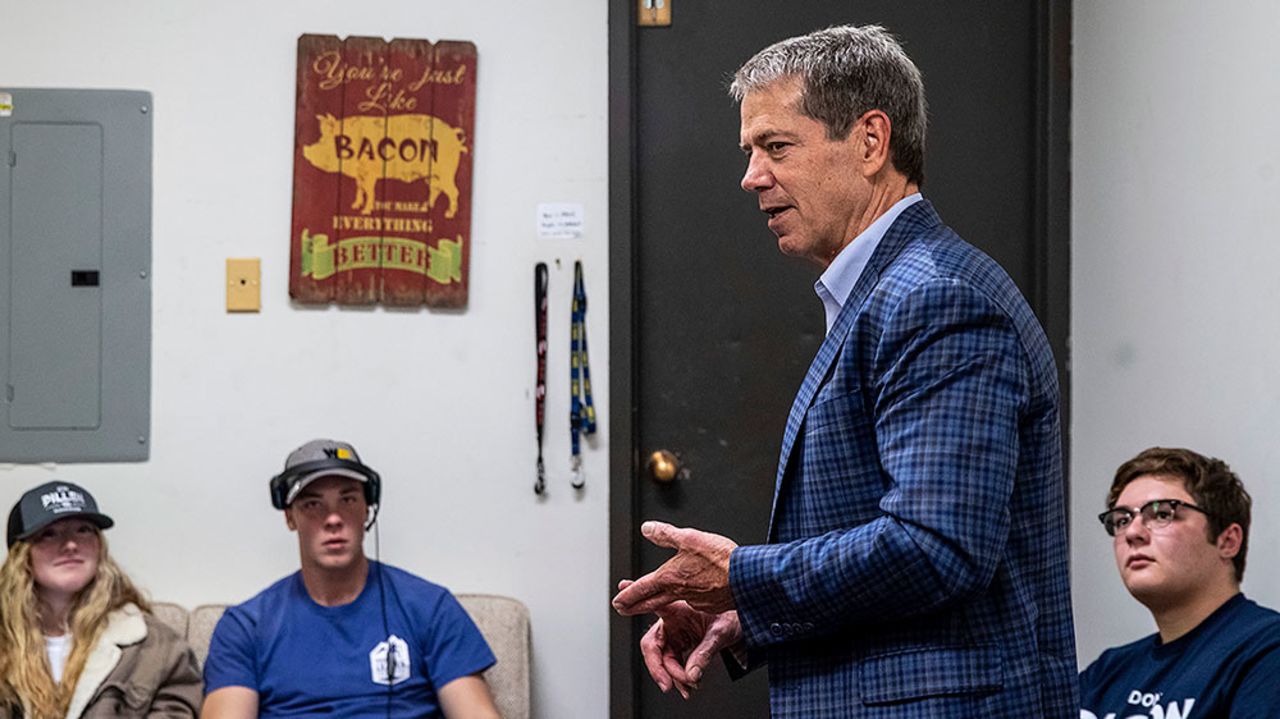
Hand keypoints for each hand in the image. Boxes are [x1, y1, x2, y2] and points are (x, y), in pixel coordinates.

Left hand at [612, 521, 737, 615]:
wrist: (747, 577)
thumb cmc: (720, 558)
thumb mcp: (689, 538)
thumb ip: (665, 534)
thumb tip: (647, 528)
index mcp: (669, 577)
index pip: (641, 589)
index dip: (627, 596)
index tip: (617, 602)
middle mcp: (679, 592)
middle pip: (650, 602)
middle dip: (634, 606)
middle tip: (623, 609)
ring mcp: (695, 600)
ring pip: (675, 600)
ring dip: (665, 598)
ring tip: (663, 593)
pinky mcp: (710, 605)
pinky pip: (696, 600)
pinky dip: (692, 596)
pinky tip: (699, 589)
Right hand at [635, 597, 742, 698]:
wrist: (741, 626)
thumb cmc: (731, 619)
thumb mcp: (720, 633)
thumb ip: (704, 653)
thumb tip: (692, 674)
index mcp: (677, 608)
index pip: (652, 603)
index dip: (634, 597)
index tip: (622, 592)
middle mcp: (671, 621)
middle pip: (652, 645)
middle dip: (657, 667)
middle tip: (666, 683)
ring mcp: (674, 635)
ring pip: (662, 659)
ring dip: (672, 676)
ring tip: (687, 687)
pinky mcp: (680, 647)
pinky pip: (673, 665)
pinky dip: (679, 678)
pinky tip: (687, 686)